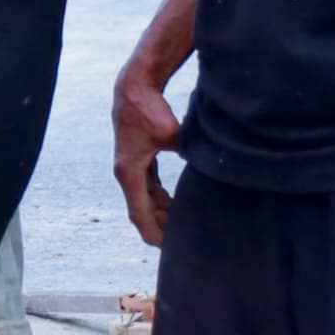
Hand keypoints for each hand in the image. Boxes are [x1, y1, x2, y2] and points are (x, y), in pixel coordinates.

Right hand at [111, 58, 182, 246]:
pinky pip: (148, 186)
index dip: (153, 233)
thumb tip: (208, 166)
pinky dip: (159, 197)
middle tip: (180, 242)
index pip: (139, 214)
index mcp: (129, 172)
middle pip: (142, 211)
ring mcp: (131, 166)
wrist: (135, 87)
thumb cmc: (149, 109)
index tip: (167, 248)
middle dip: (159, 227)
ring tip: (180, 226)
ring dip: (160, 212)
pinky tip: (173, 205)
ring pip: (145, 199)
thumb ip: (187, 153)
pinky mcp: (138, 158)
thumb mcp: (171, 134)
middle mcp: (126, 172)